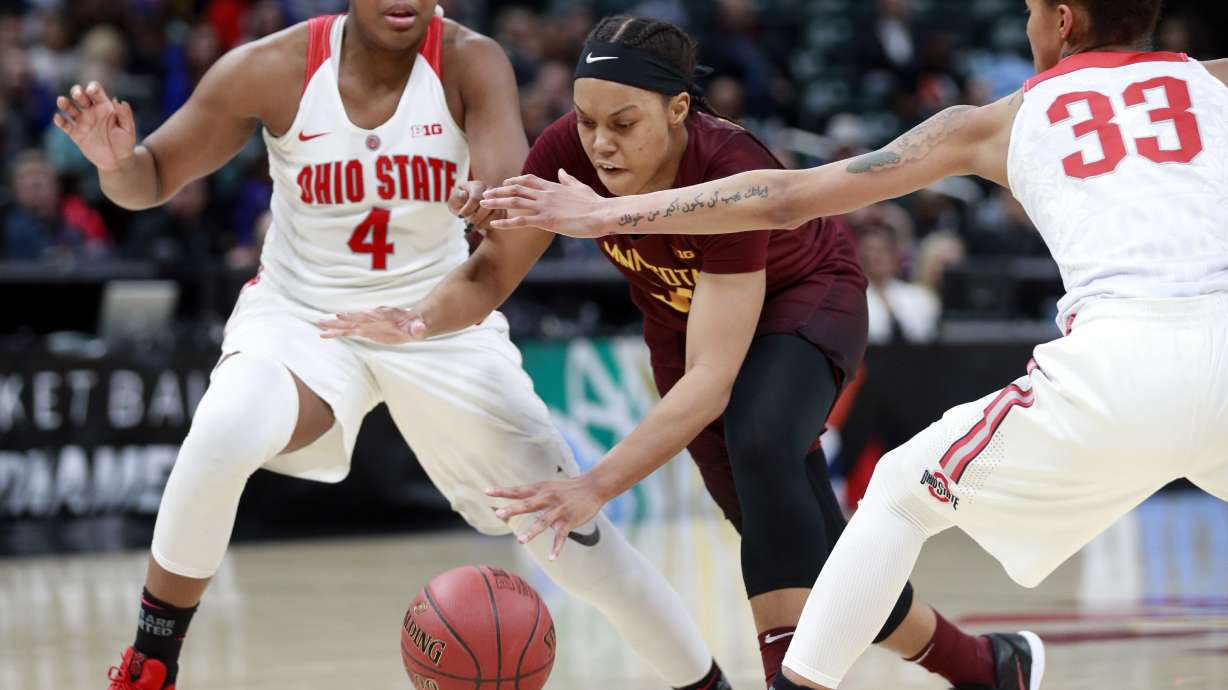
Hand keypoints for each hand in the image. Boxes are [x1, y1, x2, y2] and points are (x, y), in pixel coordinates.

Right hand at [53, 81, 136, 172]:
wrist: (117, 161)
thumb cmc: (125, 143)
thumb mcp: (128, 129)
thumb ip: (125, 114)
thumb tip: (118, 100)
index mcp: (104, 106)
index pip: (96, 91)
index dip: (92, 88)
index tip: (91, 91)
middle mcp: (91, 111)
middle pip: (80, 95)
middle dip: (77, 92)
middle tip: (78, 96)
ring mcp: (82, 121)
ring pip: (69, 107)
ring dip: (64, 103)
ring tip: (61, 101)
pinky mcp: (75, 133)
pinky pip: (64, 125)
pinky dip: (59, 120)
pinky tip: (58, 118)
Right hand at [316, 307, 427, 343]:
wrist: (412, 323)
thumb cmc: (417, 326)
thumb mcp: (420, 328)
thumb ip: (419, 328)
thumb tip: (420, 328)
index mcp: (387, 317)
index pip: (375, 315)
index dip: (366, 315)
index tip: (352, 315)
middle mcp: (374, 318)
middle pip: (357, 318)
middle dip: (343, 319)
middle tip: (328, 319)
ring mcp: (368, 324)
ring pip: (349, 324)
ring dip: (335, 325)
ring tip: (319, 325)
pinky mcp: (364, 330)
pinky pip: (348, 331)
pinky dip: (337, 333)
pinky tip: (324, 334)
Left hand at [448, 180, 503, 233]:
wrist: (467, 205)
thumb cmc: (459, 202)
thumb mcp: (454, 199)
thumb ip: (457, 197)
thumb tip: (464, 194)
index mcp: (477, 185)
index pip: (475, 198)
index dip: (468, 209)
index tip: (460, 217)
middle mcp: (489, 191)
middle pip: (486, 206)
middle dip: (476, 218)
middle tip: (468, 225)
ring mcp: (497, 200)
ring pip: (495, 213)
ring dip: (483, 223)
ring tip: (473, 226)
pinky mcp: (501, 208)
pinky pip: (499, 219)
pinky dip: (488, 225)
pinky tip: (479, 226)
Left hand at [480, 171, 611, 237]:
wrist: (603, 214)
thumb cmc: (595, 203)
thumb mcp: (580, 187)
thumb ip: (568, 180)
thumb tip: (562, 171)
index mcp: (553, 186)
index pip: (528, 180)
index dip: (514, 181)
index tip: (504, 184)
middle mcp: (546, 194)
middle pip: (516, 189)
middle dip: (499, 191)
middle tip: (485, 194)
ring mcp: (545, 207)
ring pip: (514, 202)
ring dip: (497, 202)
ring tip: (483, 204)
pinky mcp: (546, 220)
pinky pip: (521, 221)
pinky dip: (505, 223)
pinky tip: (494, 224)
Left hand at [487, 475, 607, 559]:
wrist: (593, 486)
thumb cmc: (567, 488)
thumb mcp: (548, 486)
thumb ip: (531, 494)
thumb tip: (512, 500)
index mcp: (540, 490)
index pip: (518, 490)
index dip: (502, 491)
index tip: (486, 492)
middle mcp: (548, 498)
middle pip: (527, 504)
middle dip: (513, 509)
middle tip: (498, 514)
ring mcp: (559, 510)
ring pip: (543, 522)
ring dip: (532, 532)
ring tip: (521, 541)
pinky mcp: (569, 520)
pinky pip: (561, 536)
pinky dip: (557, 547)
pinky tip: (551, 558)